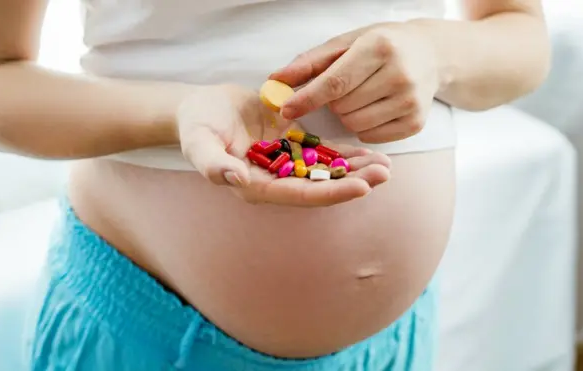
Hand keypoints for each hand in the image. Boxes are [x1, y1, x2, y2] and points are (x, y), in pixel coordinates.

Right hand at [177, 84, 391, 206]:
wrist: (201, 107)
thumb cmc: (196, 126)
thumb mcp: (198, 143)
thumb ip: (214, 163)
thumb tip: (236, 178)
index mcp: (256, 185)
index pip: (298, 194)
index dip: (330, 193)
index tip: (360, 188)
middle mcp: (275, 179)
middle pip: (319, 186)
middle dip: (352, 182)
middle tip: (384, 174)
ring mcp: (285, 163)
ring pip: (326, 171)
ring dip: (355, 170)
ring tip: (385, 165)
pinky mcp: (292, 145)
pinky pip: (322, 152)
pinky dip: (345, 154)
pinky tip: (370, 153)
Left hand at [270, 22, 439, 143]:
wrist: (430, 54)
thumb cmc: (380, 46)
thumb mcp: (345, 43)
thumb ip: (308, 63)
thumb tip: (275, 81)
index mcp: (379, 47)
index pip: (335, 83)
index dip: (307, 99)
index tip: (285, 110)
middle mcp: (399, 75)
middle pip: (342, 108)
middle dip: (333, 102)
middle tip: (346, 87)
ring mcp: (410, 101)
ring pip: (354, 126)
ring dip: (347, 116)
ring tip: (361, 96)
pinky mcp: (416, 123)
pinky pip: (370, 137)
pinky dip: (364, 127)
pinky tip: (375, 107)